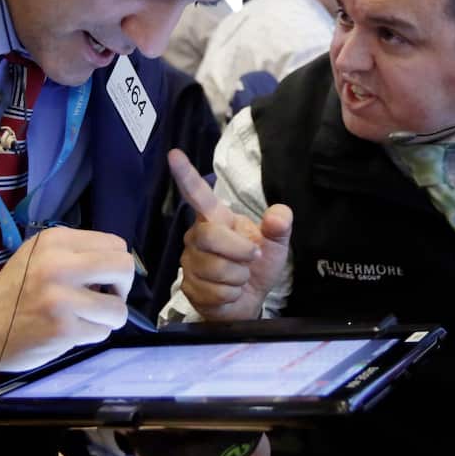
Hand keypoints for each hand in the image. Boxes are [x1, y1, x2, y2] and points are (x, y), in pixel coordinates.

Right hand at [0, 225, 134, 377]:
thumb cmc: (14, 291)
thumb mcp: (40, 255)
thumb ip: (77, 254)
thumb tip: (121, 266)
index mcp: (56, 240)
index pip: (115, 244)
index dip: (115, 264)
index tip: (102, 279)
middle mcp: (59, 264)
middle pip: (123, 268)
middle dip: (122, 287)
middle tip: (106, 297)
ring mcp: (61, 298)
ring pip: (118, 307)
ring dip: (108, 317)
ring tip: (86, 318)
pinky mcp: (62, 329)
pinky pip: (102, 332)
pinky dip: (93, 334)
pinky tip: (70, 332)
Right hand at [168, 149, 291, 320]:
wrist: (250, 300)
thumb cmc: (258, 266)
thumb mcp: (276, 245)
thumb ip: (279, 228)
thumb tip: (278, 216)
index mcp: (217, 218)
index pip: (198, 195)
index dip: (186, 176)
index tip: (174, 154)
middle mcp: (197, 236)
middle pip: (209, 236)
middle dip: (239, 251)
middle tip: (253, 258)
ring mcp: (189, 262)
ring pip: (215, 269)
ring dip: (238, 277)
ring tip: (239, 277)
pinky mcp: (187, 286)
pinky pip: (213, 292)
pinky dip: (230, 296)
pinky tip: (229, 293)